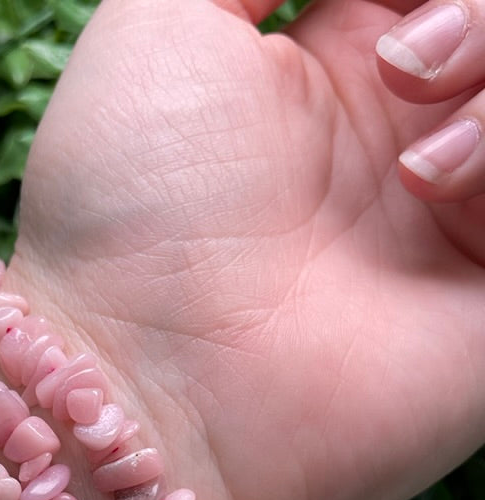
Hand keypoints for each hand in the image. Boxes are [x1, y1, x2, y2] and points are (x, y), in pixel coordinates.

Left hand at [5, 0, 484, 499]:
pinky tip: (439, 191)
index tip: (381, 3)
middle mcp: (408, 145)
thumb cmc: (128, 210)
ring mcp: (458, 228)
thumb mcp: (158, 26)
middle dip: (475, 17)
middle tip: (399, 66)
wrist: (146, 384)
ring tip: (413, 157)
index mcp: (336, 71)